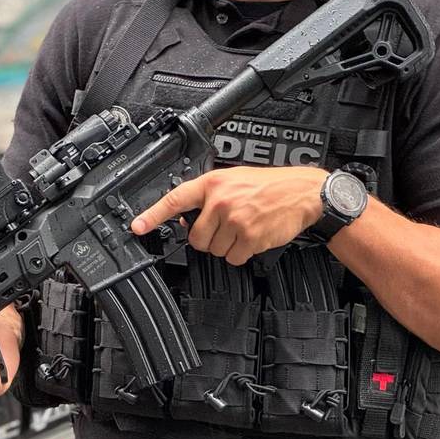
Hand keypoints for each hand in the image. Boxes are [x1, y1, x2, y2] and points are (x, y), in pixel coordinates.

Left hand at [131, 166, 327, 264]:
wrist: (302, 192)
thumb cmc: (268, 186)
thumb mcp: (233, 180)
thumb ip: (208, 196)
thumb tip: (185, 219)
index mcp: (212, 184)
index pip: (175, 200)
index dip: (153, 215)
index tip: (137, 226)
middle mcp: (220, 201)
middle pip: (195, 238)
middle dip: (207, 238)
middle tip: (225, 227)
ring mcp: (235, 220)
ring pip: (214, 250)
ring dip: (226, 246)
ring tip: (243, 228)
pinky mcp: (250, 237)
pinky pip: (233, 257)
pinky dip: (241, 253)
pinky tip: (252, 237)